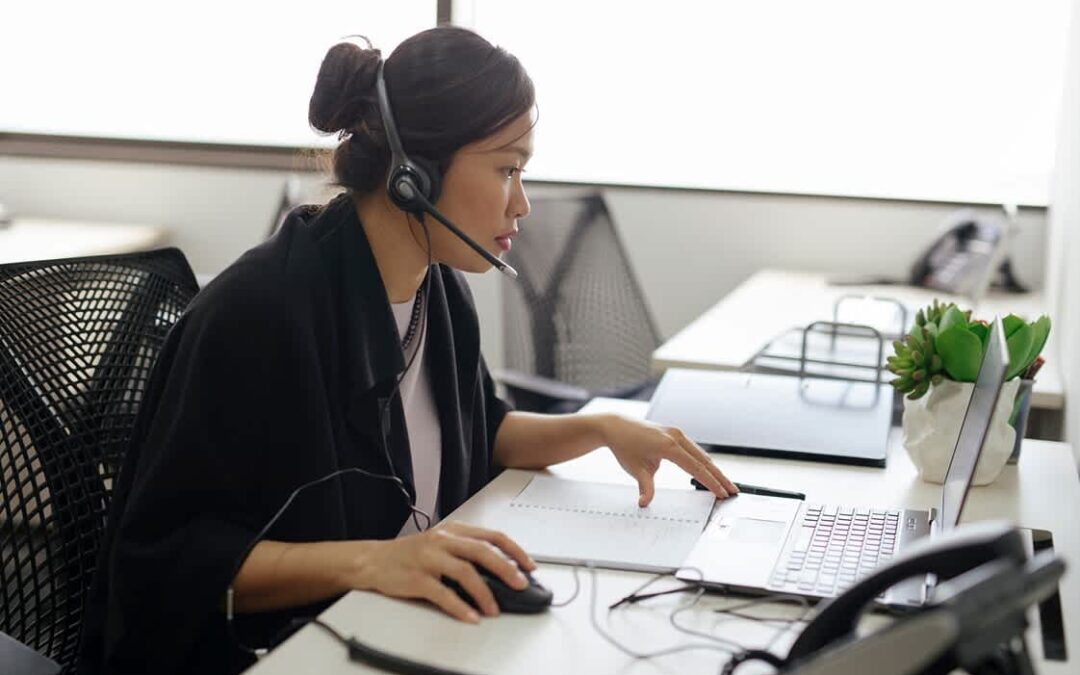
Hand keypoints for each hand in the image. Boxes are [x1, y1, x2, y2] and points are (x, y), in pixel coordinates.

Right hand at [347, 521, 535, 622]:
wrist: (373, 560)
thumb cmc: (410, 554)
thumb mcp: (441, 544)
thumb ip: (466, 552)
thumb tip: (500, 571)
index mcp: (453, 530)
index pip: (492, 536)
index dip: (514, 551)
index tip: (530, 566)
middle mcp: (442, 541)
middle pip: (482, 551)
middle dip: (506, 569)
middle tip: (520, 585)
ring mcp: (428, 558)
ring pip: (465, 572)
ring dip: (485, 592)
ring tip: (495, 609)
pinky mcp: (416, 578)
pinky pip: (443, 594)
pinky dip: (460, 606)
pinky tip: (471, 616)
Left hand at [598, 414, 737, 505]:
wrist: (616, 426)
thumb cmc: (625, 445)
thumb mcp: (635, 469)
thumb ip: (645, 487)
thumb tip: (645, 503)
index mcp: (669, 446)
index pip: (696, 469)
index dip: (711, 483)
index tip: (722, 494)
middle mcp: (677, 437)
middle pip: (705, 461)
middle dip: (720, 477)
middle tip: (733, 491)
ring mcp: (677, 434)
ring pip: (702, 454)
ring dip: (714, 470)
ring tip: (726, 484)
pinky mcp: (675, 434)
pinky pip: (694, 450)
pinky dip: (704, 461)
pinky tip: (710, 471)